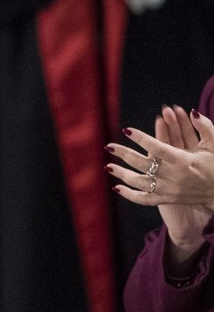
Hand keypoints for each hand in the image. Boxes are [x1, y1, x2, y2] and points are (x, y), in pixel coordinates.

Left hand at [108, 106, 213, 268]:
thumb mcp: (213, 145)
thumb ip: (205, 127)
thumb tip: (192, 111)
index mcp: (183, 160)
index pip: (157, 147)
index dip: (141, 138)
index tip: (127, 130)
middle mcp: (173, 175)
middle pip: (142, 164)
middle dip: (124, 154)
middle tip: (109, 146)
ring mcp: (168, 189)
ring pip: (139, 182)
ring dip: (122, 174)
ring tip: (107, 166)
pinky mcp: (167, 199)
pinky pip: (144, 200)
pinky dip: (129, 195)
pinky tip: (117, 188)